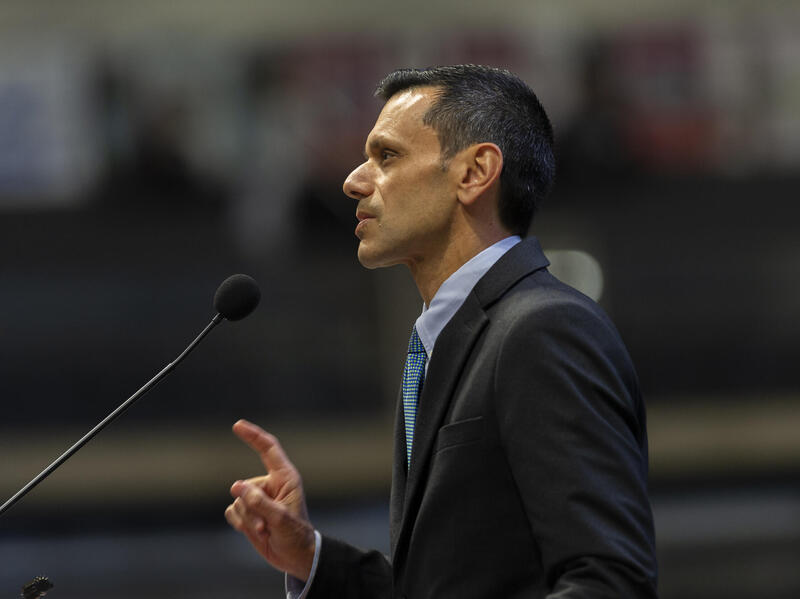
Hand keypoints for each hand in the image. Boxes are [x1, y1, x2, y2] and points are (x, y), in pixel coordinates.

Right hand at [225, 419, 315, 580]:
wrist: (295, 557)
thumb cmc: (295, 535)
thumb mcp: (280, 519)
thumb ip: (258, 502)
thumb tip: (236, 486)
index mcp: (285, 478)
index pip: (268, 449)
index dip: (253, 435)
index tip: (237, 425)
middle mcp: (270, 484)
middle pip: (246, 485)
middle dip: (251, 508)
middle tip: (267, 525)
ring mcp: (258, 498)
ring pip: (238, 501)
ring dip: (248, 519)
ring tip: (265, 530)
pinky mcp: (248, 511)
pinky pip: (232, 511)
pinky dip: (241, 523)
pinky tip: (255, 532)